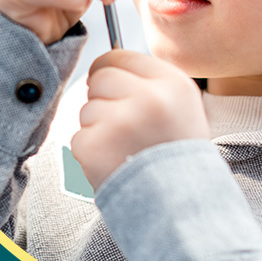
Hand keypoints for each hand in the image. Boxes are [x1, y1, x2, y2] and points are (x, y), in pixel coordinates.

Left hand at [71, 50, 209, 190]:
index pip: (120, 55)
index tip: (112, 84)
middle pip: (100, 77)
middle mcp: (147, 97)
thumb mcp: (182, 104)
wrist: (179, 205)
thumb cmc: (177, 150)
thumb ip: (149, 79)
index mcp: (172, 83)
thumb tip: (106, 64)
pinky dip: (92, 151)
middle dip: (104, 97)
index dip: (111, 70)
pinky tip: (115, 163)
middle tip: (123, 123)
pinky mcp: (95, 147)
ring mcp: (119, 122)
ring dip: (99, 127)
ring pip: (88, 108)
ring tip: (125, 148)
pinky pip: (79, 136)